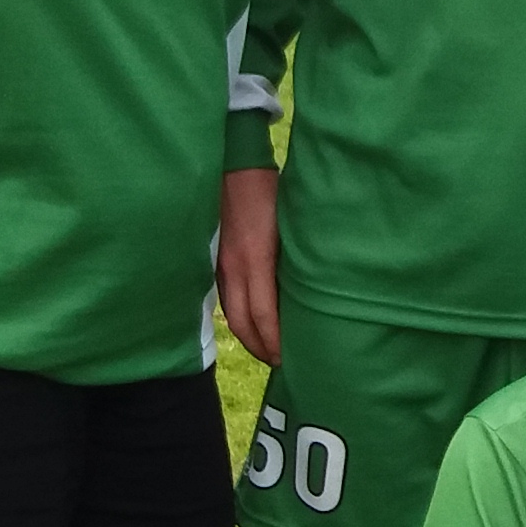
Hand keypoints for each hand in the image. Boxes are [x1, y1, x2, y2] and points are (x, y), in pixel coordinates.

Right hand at [218, 164, 281, 364]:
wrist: (234, 164)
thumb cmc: (269, 190)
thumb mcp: (289, 224)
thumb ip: (294, 258)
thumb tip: (309, 292)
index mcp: (254, 259)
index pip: (262, 313)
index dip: (274, 340)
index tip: (288, 356)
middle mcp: (233, 267)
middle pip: (242, 322)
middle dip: (260, 347)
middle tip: (279, 363)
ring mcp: (220, 264)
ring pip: (230, 312)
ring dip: (248, 335)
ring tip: (267, 350)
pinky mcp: (216, 259)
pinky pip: (225, 297)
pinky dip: (238, 316)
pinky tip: (251, 322)